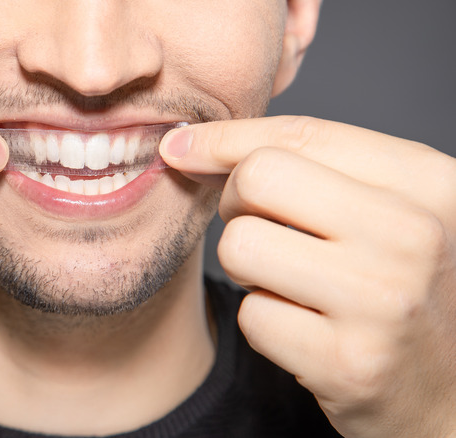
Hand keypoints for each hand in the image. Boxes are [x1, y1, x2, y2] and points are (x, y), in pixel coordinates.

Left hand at [161, 116, 455, 437]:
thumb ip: (313, 167)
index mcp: (431, 185)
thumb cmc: (398, 289)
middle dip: (238, 203)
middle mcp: (414, 236)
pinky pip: (250, 315)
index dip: (226, 137)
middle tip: (264, 231)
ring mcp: (382, 301)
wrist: (448, 392)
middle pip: (258, 179)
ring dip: (249, 268)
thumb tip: (192, 144)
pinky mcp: (347, 363)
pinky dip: (263, 321)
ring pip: (240, 246)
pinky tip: (304, 330)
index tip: (181, 146)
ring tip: (292, 285)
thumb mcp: (385, 213)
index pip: (303, 135)